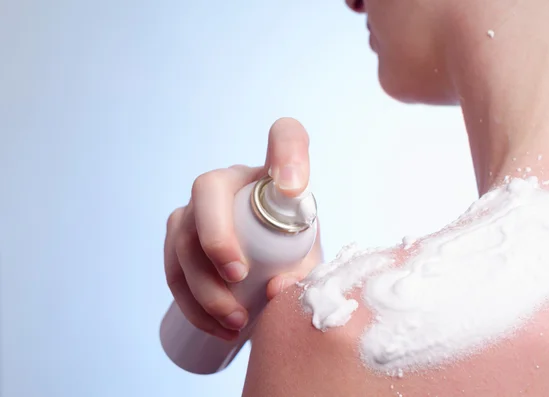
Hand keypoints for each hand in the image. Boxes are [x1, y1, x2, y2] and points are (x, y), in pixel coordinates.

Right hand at [164, 117, 322, 340]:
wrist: (265, 273)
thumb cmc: (292, 257)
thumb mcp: (308, 260)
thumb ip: (302, 271)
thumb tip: (275, 288)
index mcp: (270, 176)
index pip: (286, 137)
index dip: (289, 154)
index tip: (295, 188)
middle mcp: (229, 183)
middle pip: (208, 189)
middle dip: (216, 235)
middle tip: (239, 277)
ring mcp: (196, 208)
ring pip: (182, 236)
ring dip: (203, 285)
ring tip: (236, 322)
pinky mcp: (177, 238)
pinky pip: (172, 267)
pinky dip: (191, 303)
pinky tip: (217, 328)